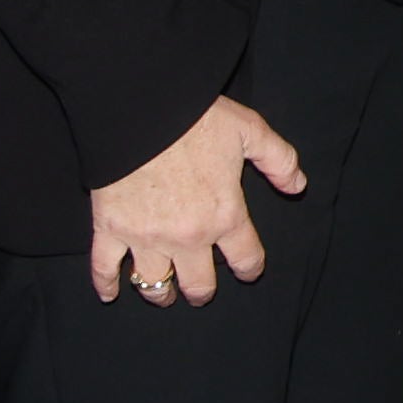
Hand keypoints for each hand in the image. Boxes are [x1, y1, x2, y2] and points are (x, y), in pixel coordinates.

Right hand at [90, 97, 305, 304]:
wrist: (139, 108)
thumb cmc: (196, 117)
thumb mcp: (250, 130)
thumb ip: (279, 159)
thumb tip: (297, 185)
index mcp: (224, 216)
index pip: (246, 259)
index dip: (250, 269)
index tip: (247, 271)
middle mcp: (189, 236)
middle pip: (199, 285)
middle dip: (202, 292)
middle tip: (200, 291)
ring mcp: (147, 237)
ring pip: (155, 284)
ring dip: (161, 293)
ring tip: (164, 294)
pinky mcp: (111, 229)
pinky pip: (105, 268)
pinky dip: (105, 284)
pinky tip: (108, 294)